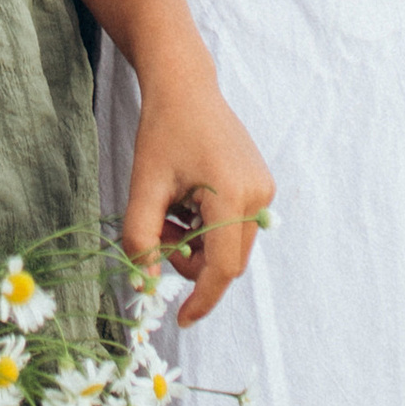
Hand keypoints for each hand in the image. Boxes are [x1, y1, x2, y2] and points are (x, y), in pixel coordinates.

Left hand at [121, 56, 274, 324]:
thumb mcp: (143, 185)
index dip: (202, 299)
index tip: (180, 320)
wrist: (184, 85)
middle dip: (190, 261)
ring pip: (231, 246)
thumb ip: (141, 239)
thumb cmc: (161, 131)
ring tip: (171, 207)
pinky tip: (189, 198)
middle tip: (159, 231)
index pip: (222, 268)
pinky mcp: (260, 185)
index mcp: (233, 193)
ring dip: (198, 244)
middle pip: (227, 261)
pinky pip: (236, 227)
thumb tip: (147, 283)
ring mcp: (264, 189)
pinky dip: (208, 228)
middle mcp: (258, 194)